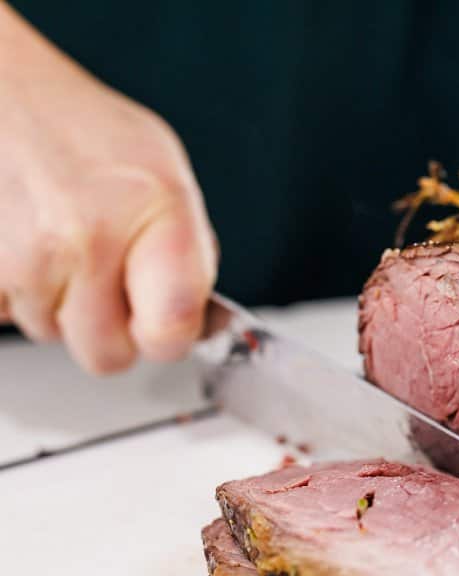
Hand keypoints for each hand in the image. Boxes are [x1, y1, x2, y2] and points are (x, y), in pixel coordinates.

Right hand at [0, 4, 216, 373]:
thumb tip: (199, 322)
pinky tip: (33, 247)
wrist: (15, 96)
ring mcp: (27, 256)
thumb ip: (190, 256)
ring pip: (53, 336)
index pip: (169, 333)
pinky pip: (10, 316)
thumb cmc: (94, 136)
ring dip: (63, 306)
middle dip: (110, 331)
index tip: (164, 327)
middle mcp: (89, 238)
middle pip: (106, 355)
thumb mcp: (171, 180)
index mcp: (156, 214)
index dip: (167, 339)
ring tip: (67, 246)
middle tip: (110, 282)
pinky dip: (22, 293)